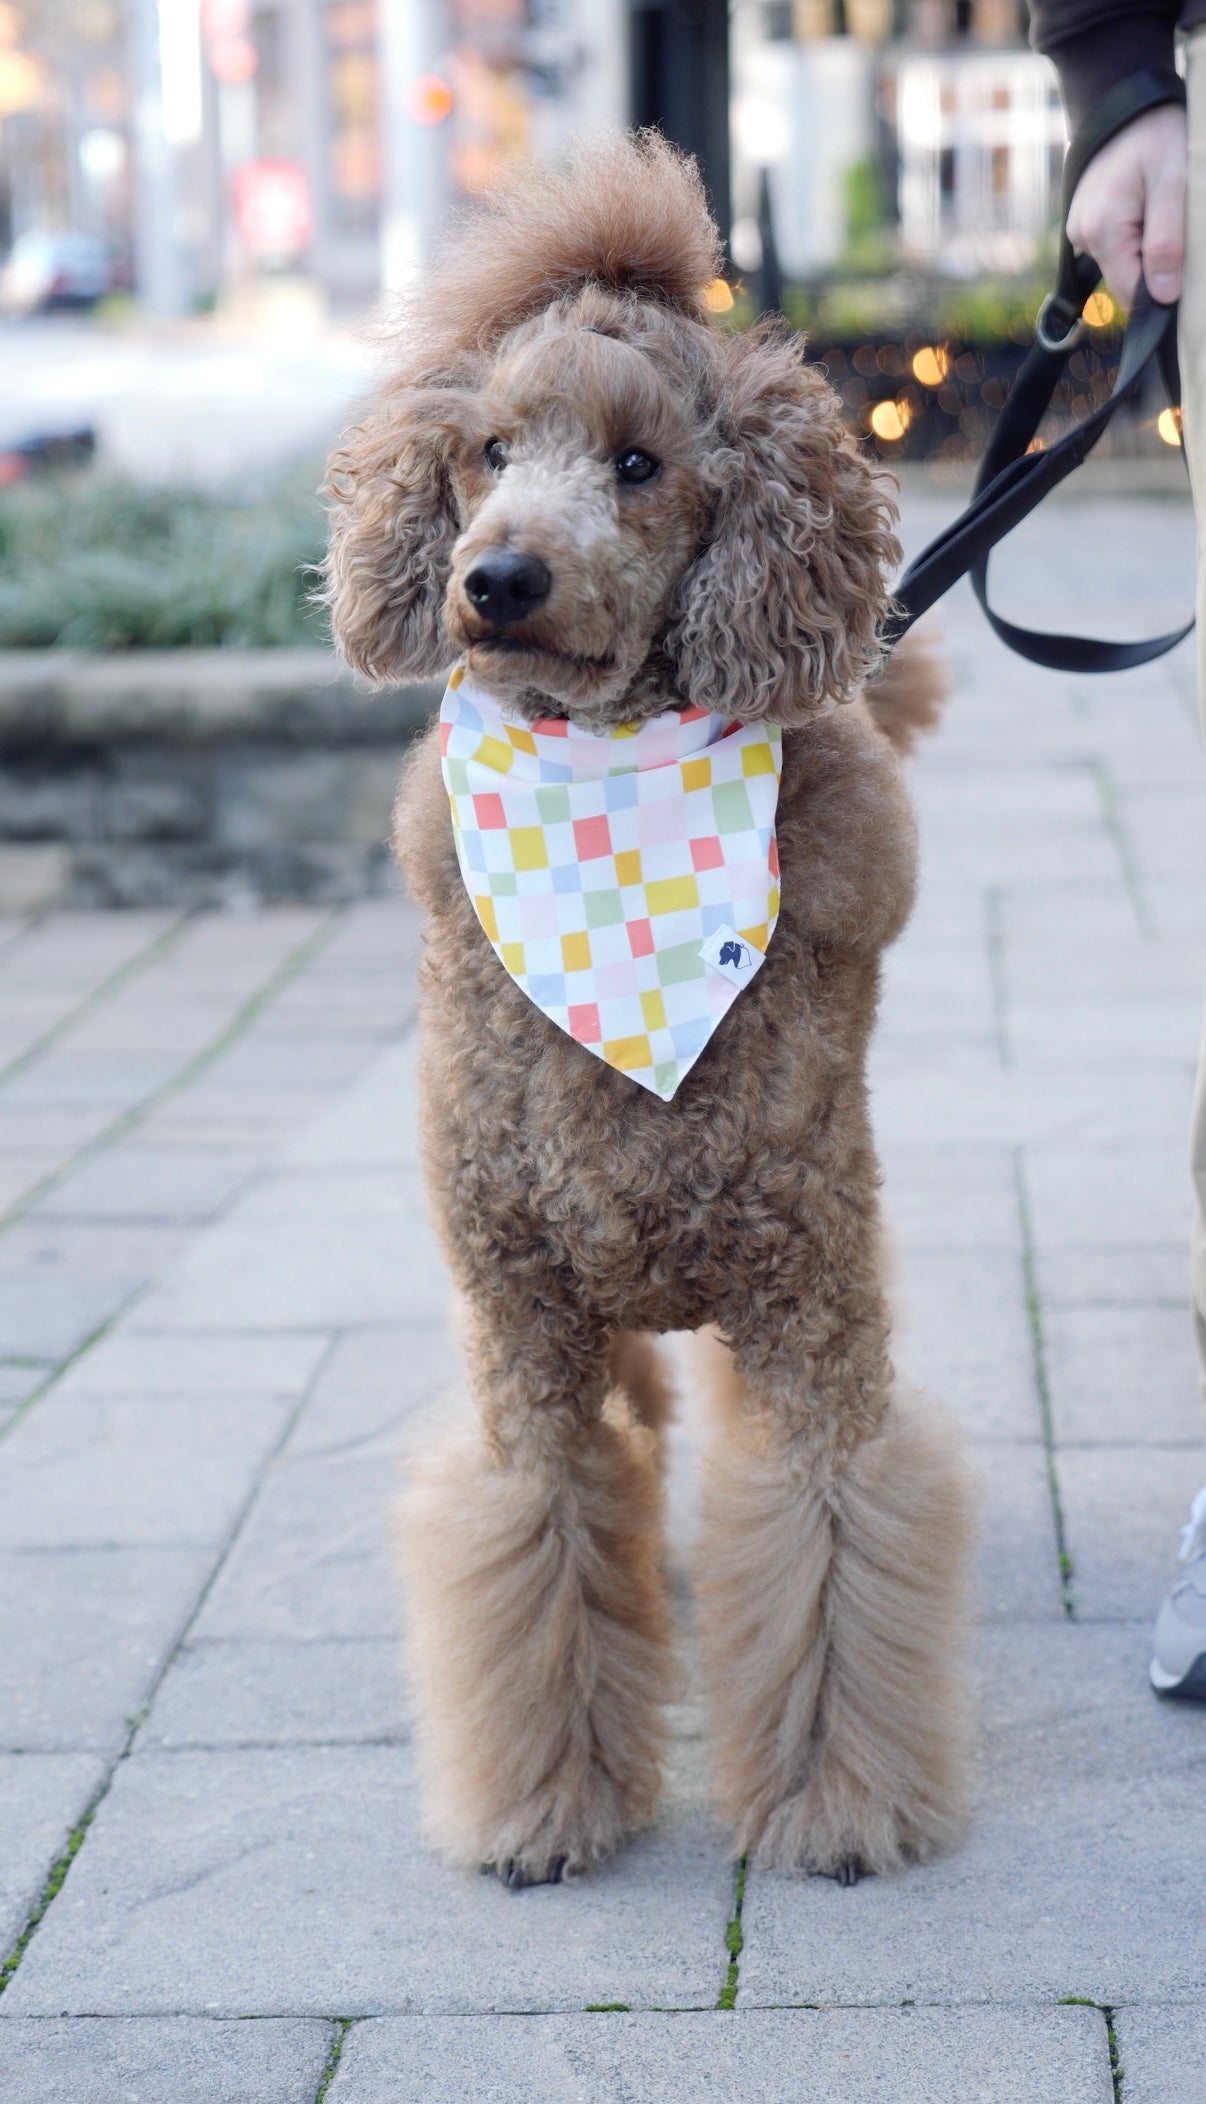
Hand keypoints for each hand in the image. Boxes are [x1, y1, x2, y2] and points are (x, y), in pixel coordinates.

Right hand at [1066, 102, 1186, 306]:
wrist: (1123, 98)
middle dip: (1155, 265)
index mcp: (1103, 230)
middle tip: (1175, 221)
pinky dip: (1134, 236)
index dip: (1162, 290)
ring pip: (1121, 264)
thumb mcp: (1173, 184)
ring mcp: (1079, 230)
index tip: (1184, 265)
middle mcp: (1083, 236)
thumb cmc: (1155, 134)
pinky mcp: (1084, 222)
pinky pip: (1114, 247)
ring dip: (1145, 249)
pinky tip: (1144, 206)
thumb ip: (1166, 242)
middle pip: (1126, 281)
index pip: (1132, 293)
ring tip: (1158, 207)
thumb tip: (1163, 295)